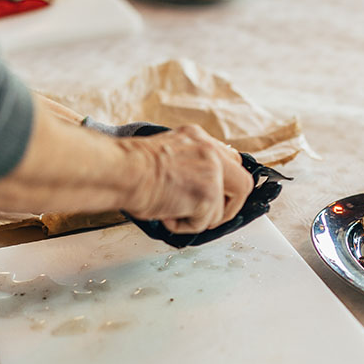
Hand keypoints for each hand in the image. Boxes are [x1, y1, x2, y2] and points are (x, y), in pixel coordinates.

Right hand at [120, 126, 253, 233]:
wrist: (121, 171)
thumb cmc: (129, 167)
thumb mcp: (164, 155)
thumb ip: (186, 164)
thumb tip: (192, 187)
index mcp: (197, 138)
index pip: (229, 159)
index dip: (226, 183)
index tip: (217, 196)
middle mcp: (210, 151)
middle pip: (243, 183)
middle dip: (231, 206)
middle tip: (209, 217)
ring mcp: (213, 172)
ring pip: (222, 209)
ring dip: (198, 218)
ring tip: (173, 212)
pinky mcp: (209, 194)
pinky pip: (204, 223)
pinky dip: (185, 226)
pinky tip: (166, 214)